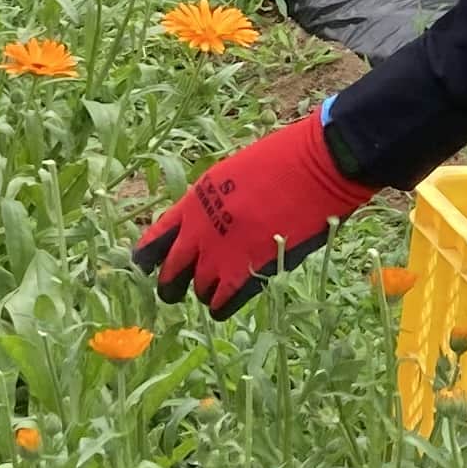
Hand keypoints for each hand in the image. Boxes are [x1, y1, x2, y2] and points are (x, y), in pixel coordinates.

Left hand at [133, 114, 380, 312]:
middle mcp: (199, 231)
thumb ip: (213, 204)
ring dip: (205, 293)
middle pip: (170, 273)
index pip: (154, 240)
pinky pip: (221, 302)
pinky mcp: (248, 270)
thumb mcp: (233, 174)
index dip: (148, 259)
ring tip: (217, 291)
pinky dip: (221, 306)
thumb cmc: (285, 160)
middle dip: (170, 287)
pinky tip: (226, 304)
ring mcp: (222, 253)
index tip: (148, 268)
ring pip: (199, 290)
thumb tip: (207, 228)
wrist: (318, 165)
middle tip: (174, 293)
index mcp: (194, 202)